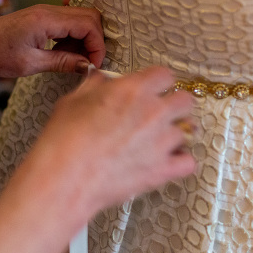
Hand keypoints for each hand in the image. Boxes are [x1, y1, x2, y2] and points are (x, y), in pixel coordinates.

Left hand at [0, 4, 104, 76]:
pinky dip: (72, 39)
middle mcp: (48, 10)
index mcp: (46, 19)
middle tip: (88, 63)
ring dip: (83, 41)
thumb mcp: (30, 64)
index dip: (97, 46)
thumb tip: (88, 66)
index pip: (88, 24)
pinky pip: (66, 24)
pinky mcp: (40, 18)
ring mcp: (44, 12)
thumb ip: (62, 62)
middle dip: (95, 41)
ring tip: (72, 61)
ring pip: (79, 20)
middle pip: (89, 17)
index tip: (94, 65)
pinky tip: (62, 55)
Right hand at [36, 67, 196, 211]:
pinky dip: (181, 162)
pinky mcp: (163, 170)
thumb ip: (95, 86)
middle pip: (186, 101)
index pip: (165, 75)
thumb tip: (101, 80)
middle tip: (161, 113)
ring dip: (175, 134)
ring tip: (159, 141)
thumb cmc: (64, 139)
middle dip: (175, 105)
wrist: (64, 177)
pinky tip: (168, 161)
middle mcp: (154, 112)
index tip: (153, 89)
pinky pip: (188, 162)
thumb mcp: (74, 100)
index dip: (158, 82)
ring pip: (188, 131)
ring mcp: (162, 142)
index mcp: (133, 90)